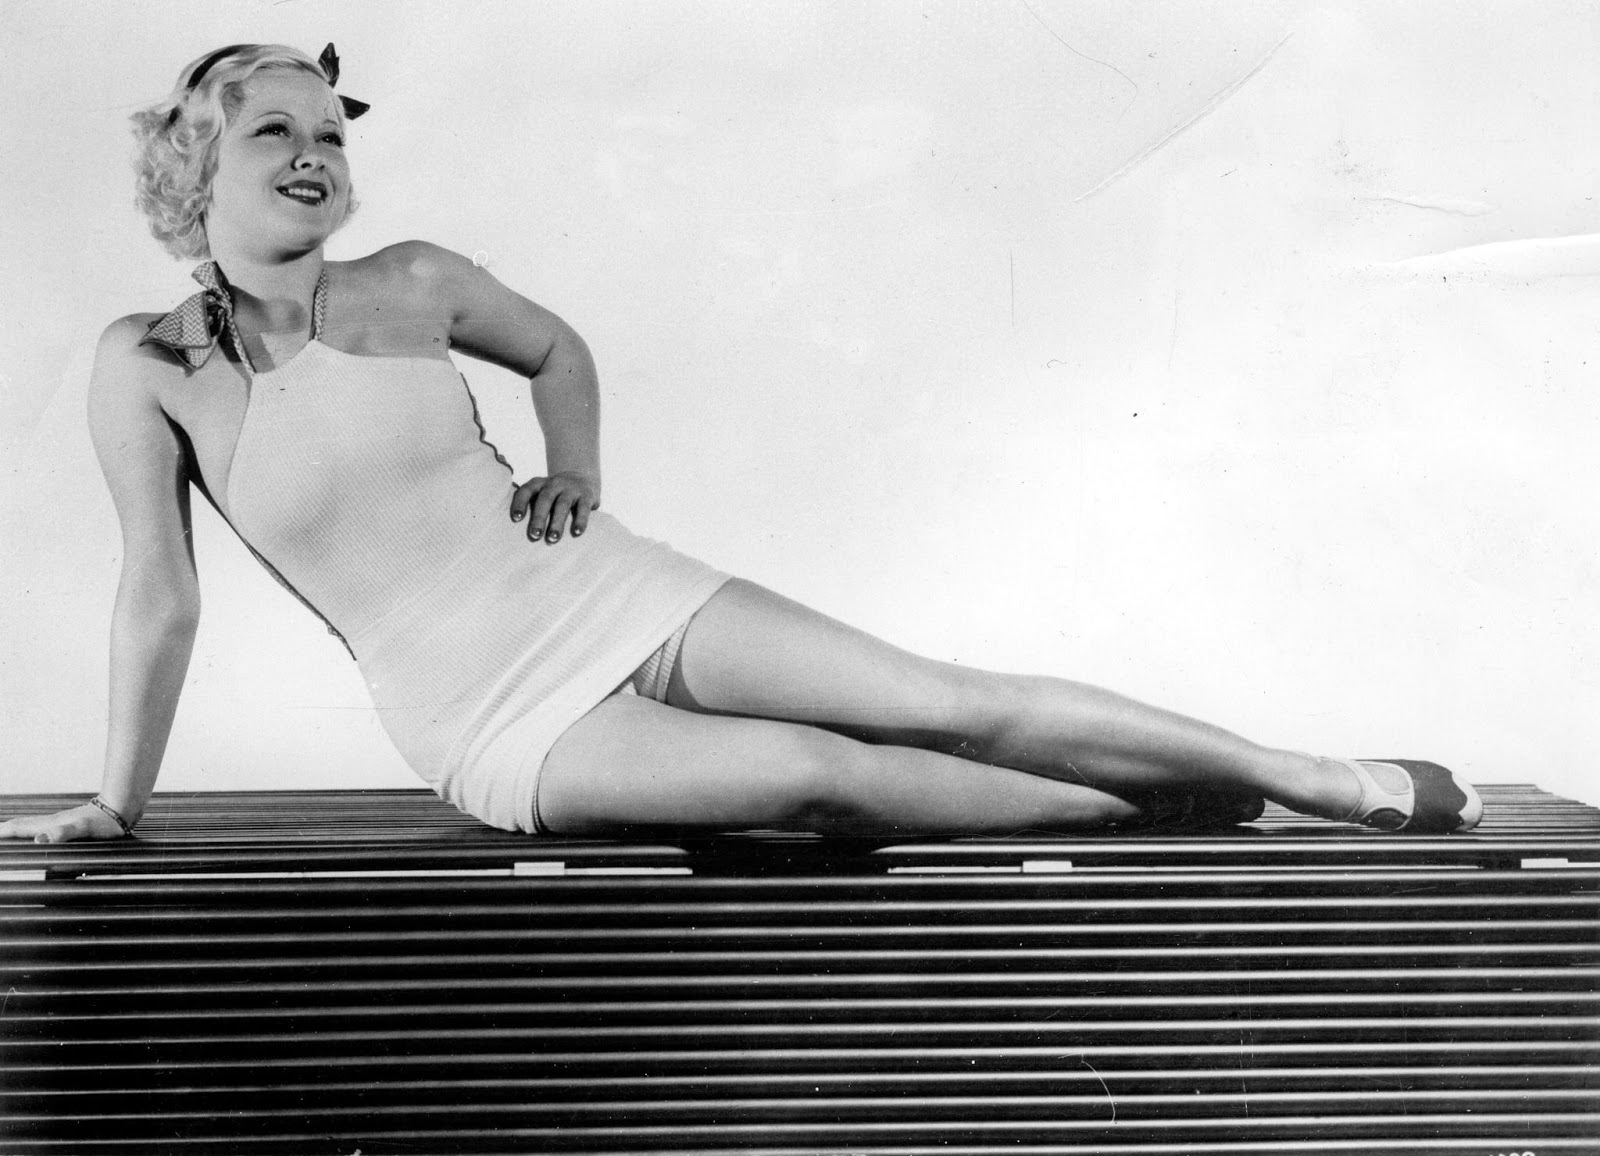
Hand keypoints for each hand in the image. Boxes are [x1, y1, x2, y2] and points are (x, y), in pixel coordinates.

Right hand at [0, 803, 129, 843]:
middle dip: (3, 830)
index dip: (2, 833)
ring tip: (4, 835)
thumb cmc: (105, 822)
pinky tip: (36, 836)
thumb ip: (63, 833)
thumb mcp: (84, 829)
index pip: (19, 828)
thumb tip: (38, 839)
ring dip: (14, 830)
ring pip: (30, 825)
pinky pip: (43, 828)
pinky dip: (31, 831)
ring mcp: (60, 822)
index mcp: (50, 824)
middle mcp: (51, 822)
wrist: (122, 808)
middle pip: (21, 825)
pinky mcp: (69, 825)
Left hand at [509, 472, 598, 543]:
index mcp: (539, 484)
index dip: (520, 503)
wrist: (583, 479)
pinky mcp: (587, 495)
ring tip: (553, 538)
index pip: (526, 491)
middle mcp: (554, 484)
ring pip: (563, 504)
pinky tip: (577, 532)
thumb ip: (531, 508)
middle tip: (534, 535)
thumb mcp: (542, 495)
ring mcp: (571, 488)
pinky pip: (583, 507)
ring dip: (557, 522)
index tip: (516, 519)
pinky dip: (580, 520)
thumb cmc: (555, 496)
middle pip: (544, 499)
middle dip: (539, 518)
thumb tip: (516, 537)